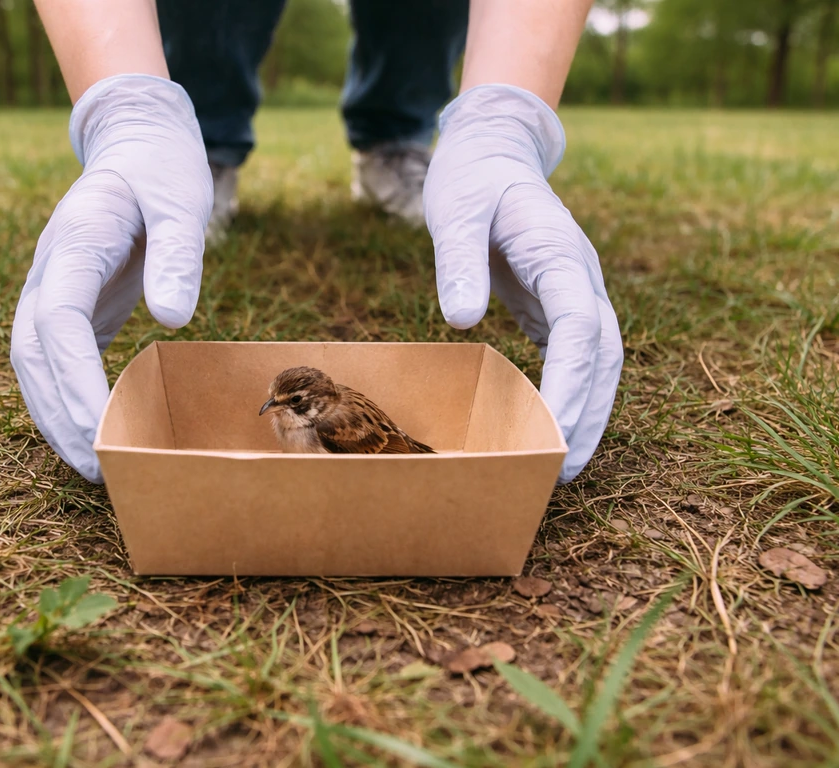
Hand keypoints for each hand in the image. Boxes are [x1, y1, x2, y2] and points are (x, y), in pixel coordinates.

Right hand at [10, 74, 212, 482]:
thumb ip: (177, 254)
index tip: (100, 427)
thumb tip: (173, 319)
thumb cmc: (162, 172)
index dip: (73, 380)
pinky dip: (63, 398)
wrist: (136, 146)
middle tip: (96, 468)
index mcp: (74, 245)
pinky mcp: (69, 303)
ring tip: (90, 467)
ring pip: (33, 362)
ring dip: (54, 415)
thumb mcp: (180, 200)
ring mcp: (52, 288)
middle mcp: (49, 271)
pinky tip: (89, 432)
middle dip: (58, 413)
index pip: (58, 322)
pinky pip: (54, 359)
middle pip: (32, 353)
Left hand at [423, 84, 622, 483]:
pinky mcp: (557, 302)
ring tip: (564, 463)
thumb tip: (462, 320)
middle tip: (562, 468)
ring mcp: (575, 290)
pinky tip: (553, 426)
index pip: (580, 326)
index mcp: (559, 253)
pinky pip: (575, 354)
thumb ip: (458, 260)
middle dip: (590, 411)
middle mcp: (580, 276)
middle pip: (603, 353)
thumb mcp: (455, 209)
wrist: (492, 153)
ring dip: (589, 409)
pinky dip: (573, 392)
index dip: (573, 381)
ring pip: (600, 359)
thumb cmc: (470, 180)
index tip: (555, 429)